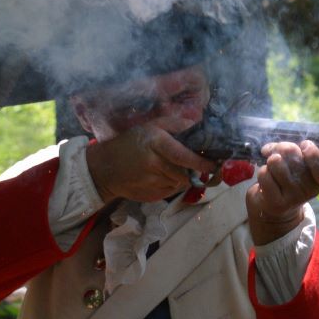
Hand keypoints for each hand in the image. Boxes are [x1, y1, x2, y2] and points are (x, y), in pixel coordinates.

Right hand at [85, 124, 217, 202]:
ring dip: (180, 176)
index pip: (184, 156)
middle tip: (193, 165)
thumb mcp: (148, 126)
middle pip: (185, 172)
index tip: (214, 164)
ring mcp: (153, 182)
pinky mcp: (152, 196)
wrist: (104, 169)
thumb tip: (197, 123)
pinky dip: (171, 184)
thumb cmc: (128, 144)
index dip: (201, 162)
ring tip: (167, 167)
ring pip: (179, 182)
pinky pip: (171, 191)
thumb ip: (174, 124)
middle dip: (192, 171)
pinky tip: (159, 176)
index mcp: (156, 144)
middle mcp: (155, 164)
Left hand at [247, 139, 318, 245]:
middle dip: (283, 148)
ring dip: (271, 161)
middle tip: (280, 155)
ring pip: (276, 162)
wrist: (278, 206)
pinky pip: (264, 175)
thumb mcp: (298, 162)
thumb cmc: (290, 177)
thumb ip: (290, 150)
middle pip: (293, 155)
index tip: (304, 146)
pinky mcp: (276, 203)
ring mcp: (294, 198)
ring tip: (273, 168)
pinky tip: (267, 179)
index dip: (313, 152)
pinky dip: (262, 172)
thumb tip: (269, 150)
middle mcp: (310, 190)